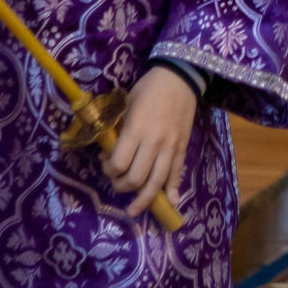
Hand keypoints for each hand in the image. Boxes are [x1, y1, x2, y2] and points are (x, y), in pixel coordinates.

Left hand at [106, 66, 196, 217]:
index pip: (119, 164)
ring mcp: (170, 147)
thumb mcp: (126, 105)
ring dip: (144, 200)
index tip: (105, 163)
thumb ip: (119, 130)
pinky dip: (173, 190)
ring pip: (157, 182)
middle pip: (136, 178)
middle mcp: (153, 142)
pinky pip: (177, 173)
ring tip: (134, 210)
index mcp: (136, 130)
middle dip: (122, 186)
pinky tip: (170, 203)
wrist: (179, 78)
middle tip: (117, 181)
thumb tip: (109, 151)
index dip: (109, 170)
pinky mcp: (182, 147)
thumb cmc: (148, 89)